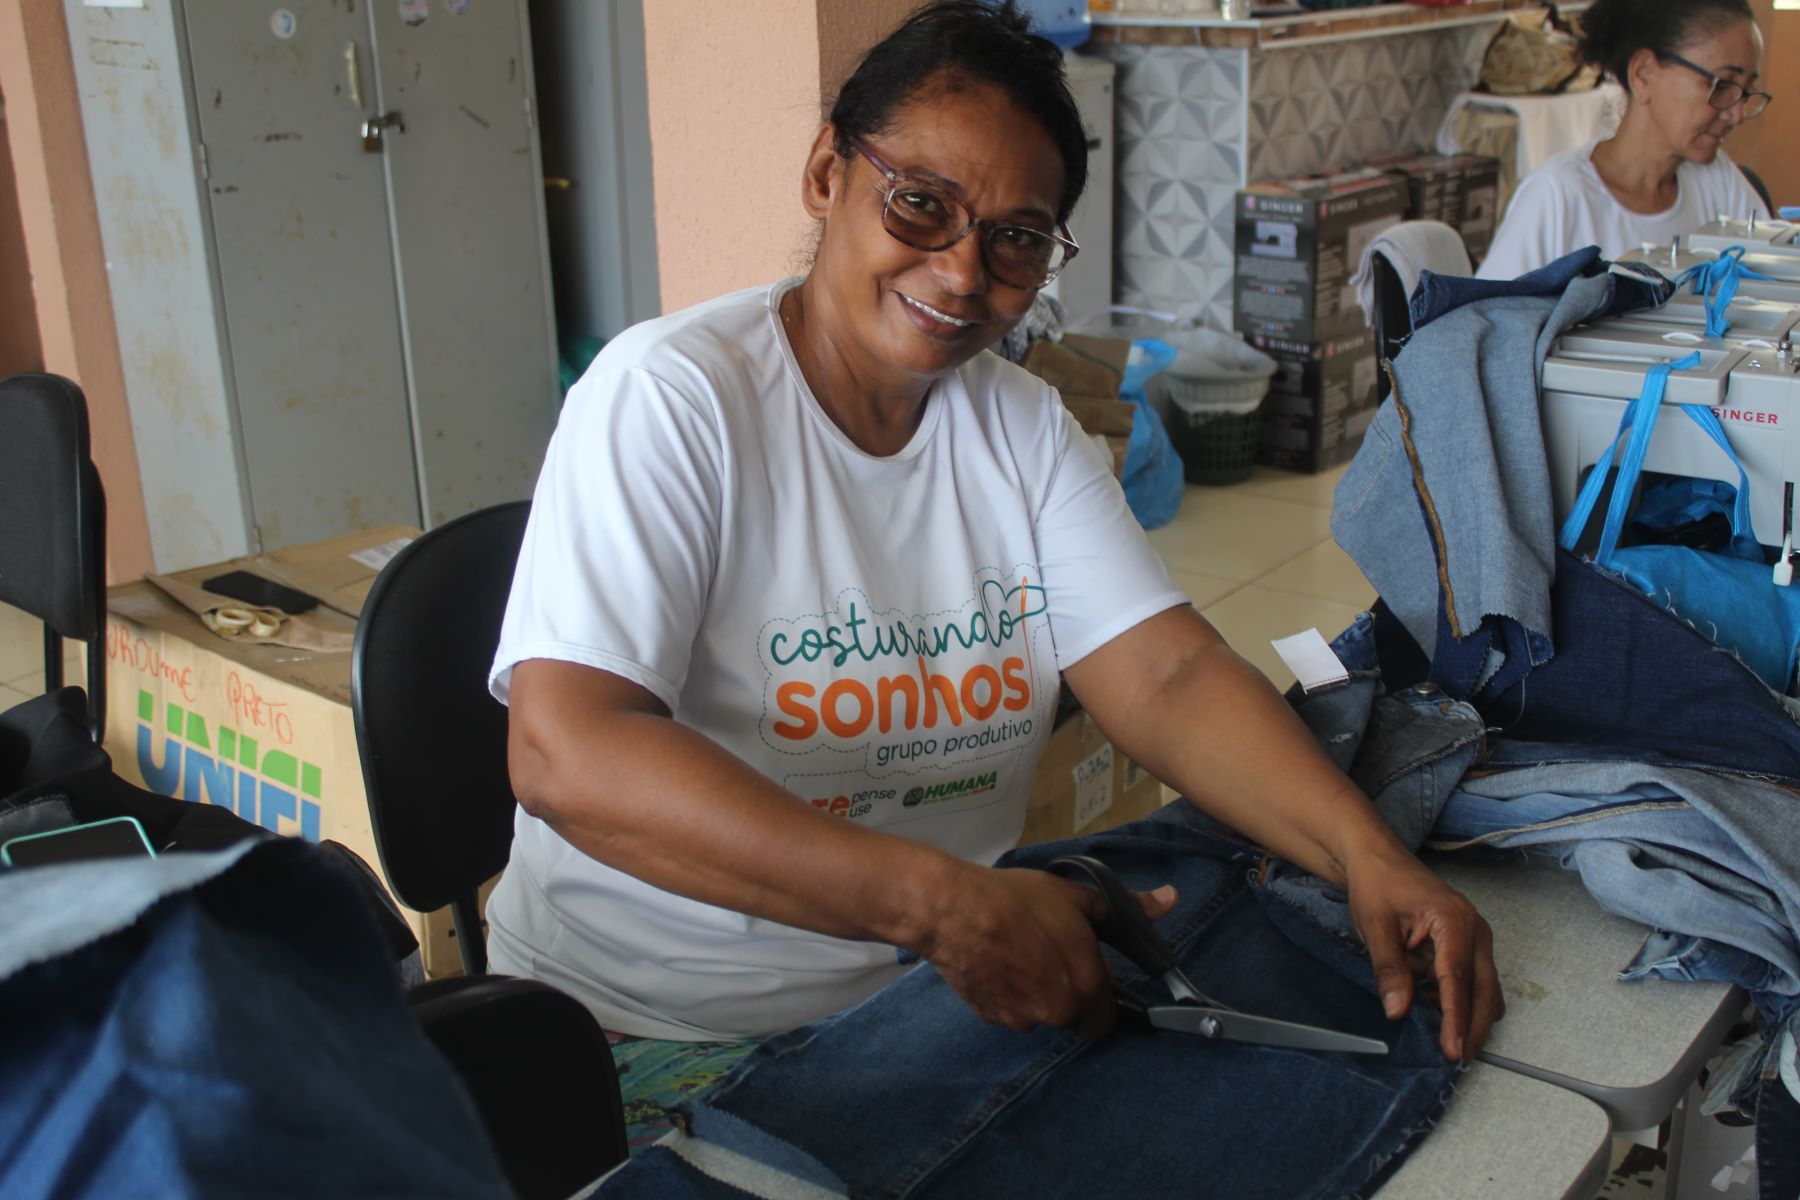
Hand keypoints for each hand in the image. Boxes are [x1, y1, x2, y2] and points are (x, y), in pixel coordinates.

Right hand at [914, 865, 1176, 1037]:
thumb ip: (1128, 906)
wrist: (954, 911)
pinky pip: (1009, 1010)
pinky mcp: (990, 1017)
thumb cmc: (1019, 900)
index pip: (1107, 1017)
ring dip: (1035, 994)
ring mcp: (1021, 1019)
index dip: (1099, 993)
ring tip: (1017, 955)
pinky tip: (996, 963)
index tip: (1085, 971)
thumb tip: (1171, 899)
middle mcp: (1058, 1012)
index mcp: (1087, 985)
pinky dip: (1007, 994)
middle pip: (1073, 1015)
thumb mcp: (1076, 896)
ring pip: (1039, 1014)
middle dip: (1067, 993)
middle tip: (1049, 957)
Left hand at [1344, 844, 1502, 1062]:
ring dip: (1469, 1014)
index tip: (1455, 1050)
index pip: (1458, 980)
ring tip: (1447, 1040)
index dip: (1457, 1019)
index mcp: (1454, 921)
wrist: (1377, 859)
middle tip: (1458, 1058)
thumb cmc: (1377, 886)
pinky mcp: (1467, 944)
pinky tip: (1434, 1009)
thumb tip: (1398, 1011)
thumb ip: (1389, 970)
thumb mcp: (1375, 927)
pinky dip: (1457, 999)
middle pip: (1484, 990)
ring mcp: (1475, 937)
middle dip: (1474, 1026)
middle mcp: (1475, 930)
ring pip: (1483, 988)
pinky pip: (1470, 980)